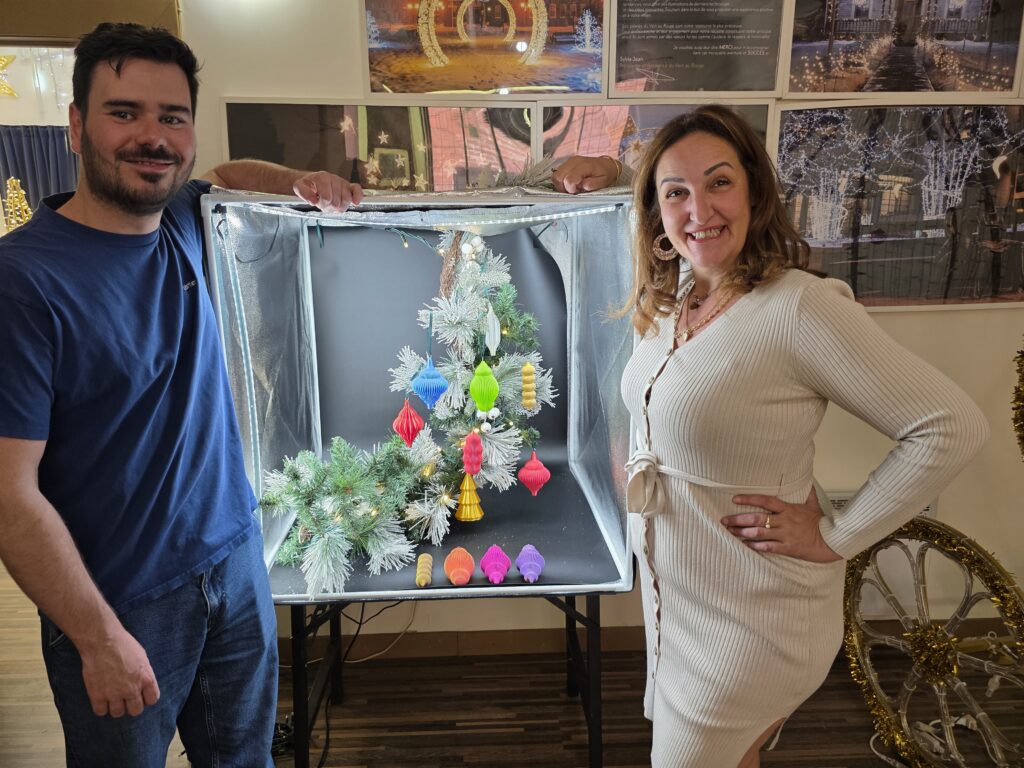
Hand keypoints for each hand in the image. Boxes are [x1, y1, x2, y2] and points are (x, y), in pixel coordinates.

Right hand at [78, 625, 159, 717]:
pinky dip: (101, 707)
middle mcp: (132, 689)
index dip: (146, 698)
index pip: (152, 700)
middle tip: (126, 698)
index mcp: (146, 678)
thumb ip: (144, 674)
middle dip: (132, 705)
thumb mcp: (142, 657)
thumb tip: (144, 686)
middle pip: (136, 710)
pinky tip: (101, 698)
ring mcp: (114, 694)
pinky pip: (100, 711)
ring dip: (116, 707)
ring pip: (118, 713)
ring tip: (112, 697)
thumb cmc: (123, 645)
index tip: (141, 695)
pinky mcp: (97, 695)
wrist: (102, 641)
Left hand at [292, 171, 362, 211]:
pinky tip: (356, 203)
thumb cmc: (307, 185)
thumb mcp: (299, 187)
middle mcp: (334, 178)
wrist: (312, 181)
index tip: (317, 202)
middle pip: (337, 202)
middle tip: (323, 204)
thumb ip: (303, 193)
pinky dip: (358, 196)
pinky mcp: (349, 186)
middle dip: (330, 207)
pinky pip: (357, 190)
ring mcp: (342, 182)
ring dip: (339, 206)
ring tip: (332, 204)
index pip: (327, 198)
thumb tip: (313, 201)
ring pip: (347, 200)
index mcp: (322, 177)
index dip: (322, 204)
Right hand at [552, 156, 619, 193]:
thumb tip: (582, 186)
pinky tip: (571, 183)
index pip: (568, 180)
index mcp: (583, 166)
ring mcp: (569, 161)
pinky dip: (562, 181)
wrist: (607, 164)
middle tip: (574, 190)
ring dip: (561, 184)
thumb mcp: (603, 181)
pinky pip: (558, 173)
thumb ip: (592, 184)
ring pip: (556, 175)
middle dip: (563, 188)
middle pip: (558, 177)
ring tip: (573, 187)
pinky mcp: (567, 163)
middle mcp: (574, 161)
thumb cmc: (606, 174)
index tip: (578, 191)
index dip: (571, 189)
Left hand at [722, 488, 841, 562]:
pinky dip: (755, 546)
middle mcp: (784, 521)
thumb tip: (808, 482)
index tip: (734, 499)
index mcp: (788, 509)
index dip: (749, 499)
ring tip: (730, 532)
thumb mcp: (814, 505)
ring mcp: (785, 535)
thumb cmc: (822, 522)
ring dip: (742, 533)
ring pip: (759, 533)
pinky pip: (768, 547)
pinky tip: (745, 545)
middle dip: (738, 519)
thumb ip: (808, 494)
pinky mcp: (788, 548)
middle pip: (756, 518)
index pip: (765, 501)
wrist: (833, 540)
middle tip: (724, 520)